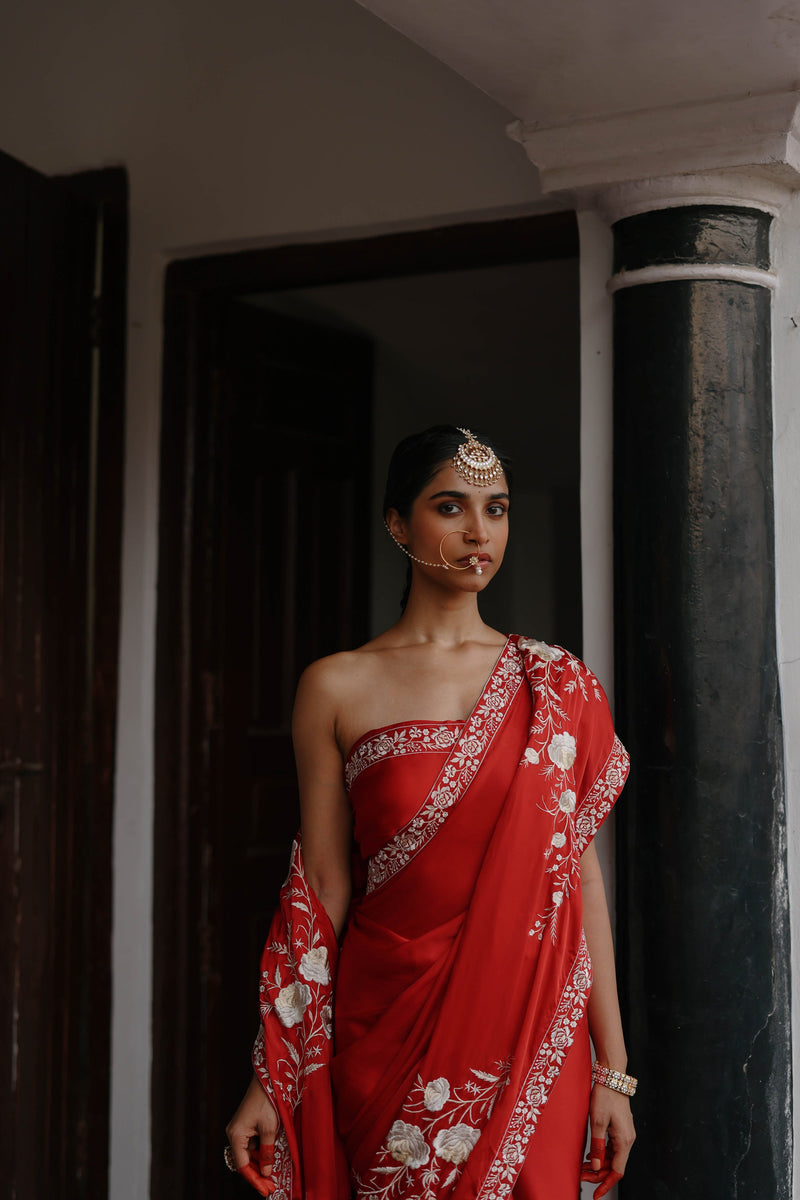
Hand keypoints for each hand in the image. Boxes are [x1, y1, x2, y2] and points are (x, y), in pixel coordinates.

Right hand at [226, 1073, 279, 1195]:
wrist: (267, 1078)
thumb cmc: (268, 1100)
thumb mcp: (270, 1129)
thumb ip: (267, 1152)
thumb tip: (266, 1173)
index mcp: (236, 1135)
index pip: (243, 1166)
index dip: (255, 1180)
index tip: (266, 1191)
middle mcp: (234, 1133)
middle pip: (244, 1161)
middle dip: (258, 1174)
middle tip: (272, 1187)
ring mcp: (239, 1129)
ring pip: (249, 1154)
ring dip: (260, 1165)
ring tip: (273, 1177)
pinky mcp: (246, 1125)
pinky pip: (252, 1145)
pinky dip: (261, 1154)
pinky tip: (270, 1160)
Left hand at [579, 1085, 634, 1197]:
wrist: (612, 1076)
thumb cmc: (605, 1096)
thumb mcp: (597, 1121)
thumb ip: (598, 1145)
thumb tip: (597, 1166)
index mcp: (624, 1141)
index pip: (617, 1171)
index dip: (606, 1184)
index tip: (595, 1194)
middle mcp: (627, 1139)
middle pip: (614, 1165)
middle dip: (597, 1174)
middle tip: (580, 1176)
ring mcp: (624, 1133)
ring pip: (613, 1157)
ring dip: (598, 1164)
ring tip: (582, 1167)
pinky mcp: (619, 1127)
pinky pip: (612, 1147)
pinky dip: (601, 1154)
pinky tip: (590, 1154)